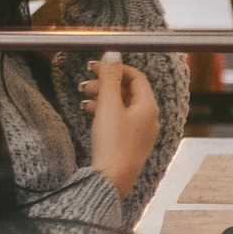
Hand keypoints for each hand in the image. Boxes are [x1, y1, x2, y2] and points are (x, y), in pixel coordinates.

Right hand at [84, 52, 160, 190]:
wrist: (111, 179)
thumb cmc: (113, 144)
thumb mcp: (109, 105)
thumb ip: (110, 78)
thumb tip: (114, 53)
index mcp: (148, 107)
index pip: (136, 77)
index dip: (116, 68)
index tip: (96, 66)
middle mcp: (149, 118)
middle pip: (128, 90)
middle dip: (106, 83)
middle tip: (86, 81)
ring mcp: (141, 132)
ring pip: (122, 105)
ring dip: (103, 96)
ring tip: (83, 95)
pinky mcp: (130, 143)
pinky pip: (119, 119)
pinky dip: (105, 111)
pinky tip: (89, 111)